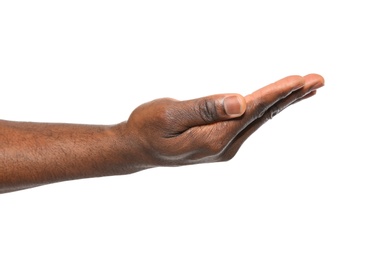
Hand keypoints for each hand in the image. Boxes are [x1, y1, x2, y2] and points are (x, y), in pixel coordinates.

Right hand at [123, 74, 323, 166]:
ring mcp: (223, 147)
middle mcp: (223, 146)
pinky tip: (274, 105)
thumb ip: (204, 109)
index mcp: (212, 138)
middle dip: (289, 97)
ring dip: (281, 103)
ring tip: (304, 89)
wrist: (136, 148)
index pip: (250, 111)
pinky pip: (248, 124)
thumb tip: (239, 102)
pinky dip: (265, 111)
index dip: (275, 94)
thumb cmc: (147, 127)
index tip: (300, 80)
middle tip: (317, 81)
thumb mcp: (169, 114)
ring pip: (257, 120)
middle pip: (261, 116)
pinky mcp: (219, 144)